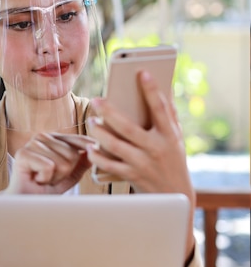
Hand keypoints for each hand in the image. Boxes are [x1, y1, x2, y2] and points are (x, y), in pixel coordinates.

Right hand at [2, 133, 91, 194]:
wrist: (25, 203)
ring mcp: (32, 143)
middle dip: (65, 173)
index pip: (79, 140)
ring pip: (62, 162)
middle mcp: (43, 136)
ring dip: (54, 177)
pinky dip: (45, 178)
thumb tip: (94, 149)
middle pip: (73, 155)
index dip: (88, 151)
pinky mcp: (23, 153)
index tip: (90, 158)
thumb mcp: (69, 176)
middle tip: (50, 178)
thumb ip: (82, 163)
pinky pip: (49, 166)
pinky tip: (35, 179)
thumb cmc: (46, 189)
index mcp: (55, 138)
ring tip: (42, 179)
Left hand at [86, 70, 193, 198]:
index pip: (160, 108)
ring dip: (98, 132)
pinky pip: (109, 164)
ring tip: (91, 122)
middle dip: (109, 112)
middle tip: (96, 100)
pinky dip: (96, 156)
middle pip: (128, 127)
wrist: (175, 194)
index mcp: (169, 135)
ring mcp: (143, 163)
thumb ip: (169, 116)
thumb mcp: (176, 138)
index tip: (142, 72)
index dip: (152, 90)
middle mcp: (156, 148)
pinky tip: (90, 148)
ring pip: (114, 145)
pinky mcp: (132, 176)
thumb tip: (164, 88)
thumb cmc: (173, 160)